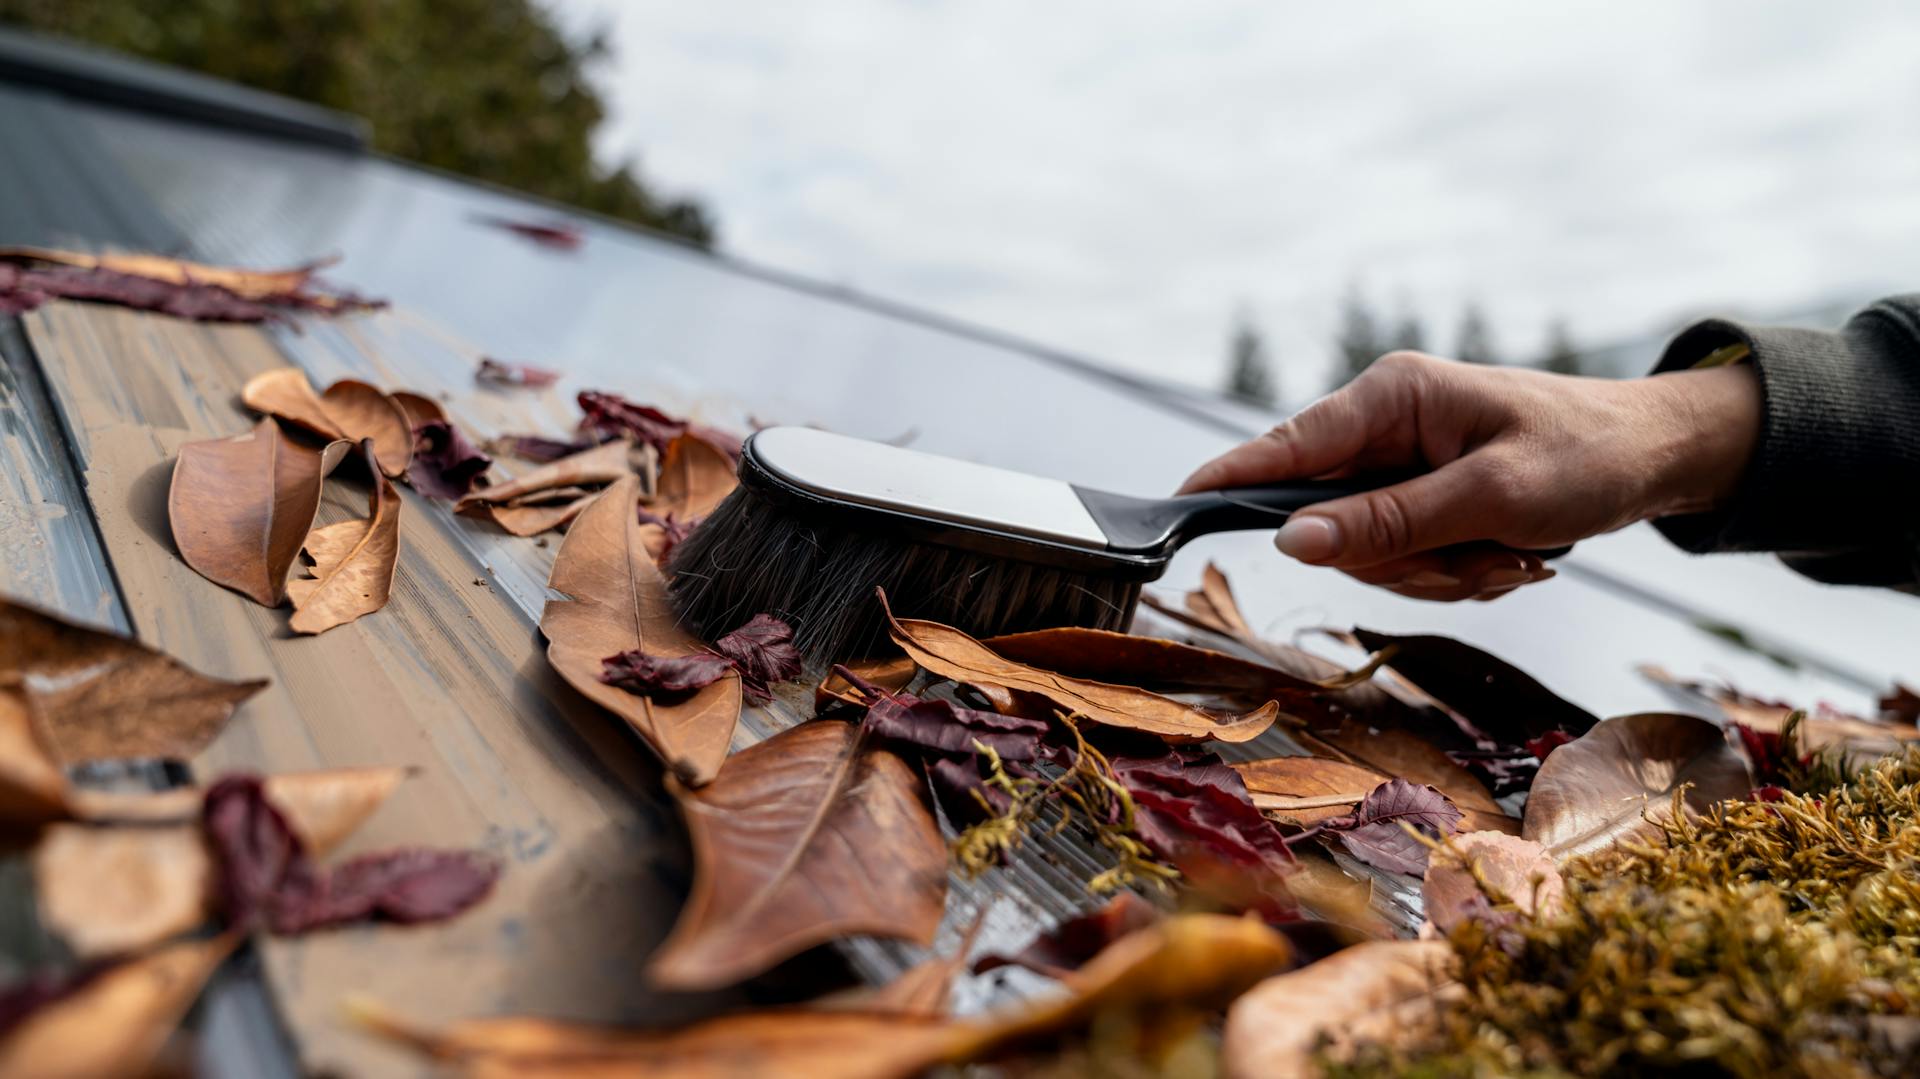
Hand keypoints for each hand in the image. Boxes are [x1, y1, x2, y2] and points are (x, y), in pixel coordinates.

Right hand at [1179, 351, 1761, 600]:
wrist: (1659, 457)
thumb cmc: (1588, 454)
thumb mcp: (1490, 495)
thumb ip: (1386, 521)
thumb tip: (1292, 540)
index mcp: (1393, 397)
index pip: (1287, 446)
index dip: (1229, 478)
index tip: (1175, 505)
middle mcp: (1386, 426)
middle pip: (1330, 522)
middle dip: (1403, 560)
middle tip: (1478, 559)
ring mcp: (1403, 464)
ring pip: (1370, 553)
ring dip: (1440, 572)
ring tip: (1508, 552)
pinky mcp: (1423, 496)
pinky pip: (1405, 561)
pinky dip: (1456, 574)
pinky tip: (1506, 555)